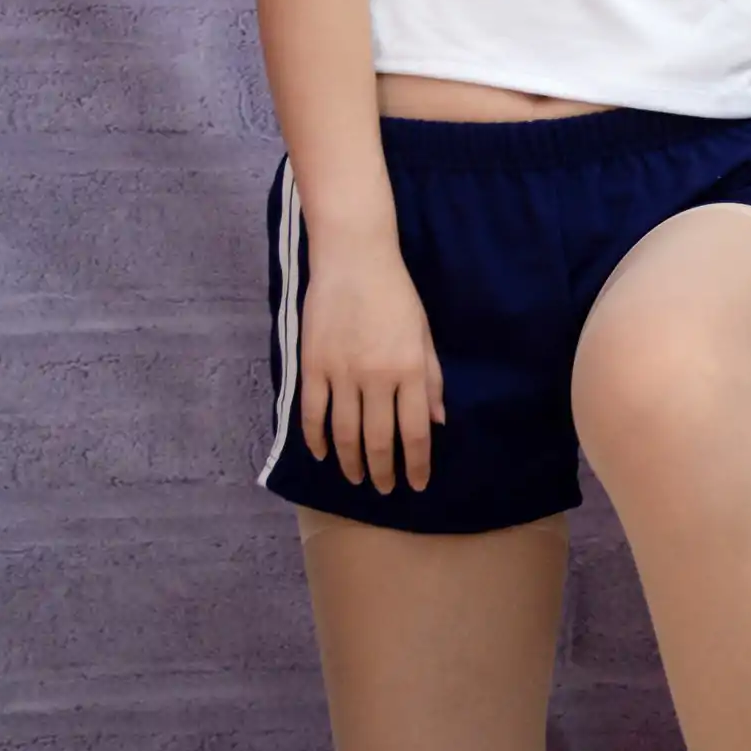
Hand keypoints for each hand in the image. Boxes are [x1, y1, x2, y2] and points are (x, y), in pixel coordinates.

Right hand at [299, 248, 444, 492]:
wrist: (354, 260)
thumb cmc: (396, 295)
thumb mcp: (424, 334)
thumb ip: (431, 379)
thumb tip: (438, 422)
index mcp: (410, 370)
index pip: (415, 432)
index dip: (416, 464)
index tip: (417, 485)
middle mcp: (377, 378)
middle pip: (378, 440)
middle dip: (383, 471)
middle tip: (384, 490)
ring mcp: (341, 373)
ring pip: (344, 434)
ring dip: (351, 462)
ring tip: (356, 478)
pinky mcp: (313, 365)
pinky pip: (313, 413)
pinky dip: (316, 438)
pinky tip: (321, 454)